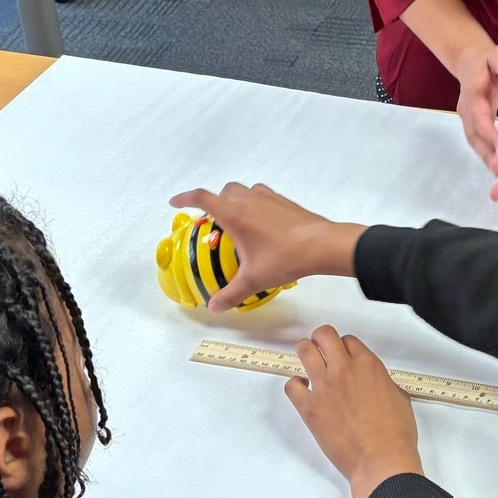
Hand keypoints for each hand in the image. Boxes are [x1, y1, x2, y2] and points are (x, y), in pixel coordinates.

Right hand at [167, 183, 362, 311]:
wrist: (322, 245)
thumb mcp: (254, 279)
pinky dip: (255, 204)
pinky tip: (262, 224)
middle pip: (223, 191)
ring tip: (238, 223)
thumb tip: (214, 307)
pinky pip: (262, 195)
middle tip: (214, 224)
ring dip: (236, 201)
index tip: (175, 203)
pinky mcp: (285, 201)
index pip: (202, 198)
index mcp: (235, 214)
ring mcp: (268, 198)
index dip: (185, 198)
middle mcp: (249, 200)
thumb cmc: (285, 258)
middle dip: (214, 202)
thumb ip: (231, 294)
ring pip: (244, 191)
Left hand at [283, 326, 422, 497]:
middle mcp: (344, 369)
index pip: (348, 340)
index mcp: (368, 365)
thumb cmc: (396, 433)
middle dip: (321, 340)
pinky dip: (295, 385)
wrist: (381, 459)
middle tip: (322, 351)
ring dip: (305, 353)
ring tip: (309, 363)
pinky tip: (303, 390)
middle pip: (323, 335)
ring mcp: (324, 387)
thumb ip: (382, 382)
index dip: (345, 348)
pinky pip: (291, 386)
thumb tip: (373, 384)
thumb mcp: (399, 397)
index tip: (344, 356)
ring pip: (304, 351)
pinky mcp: (309, 407)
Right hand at [451, 38, 497, 166]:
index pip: (480, 116)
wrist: (471, 60)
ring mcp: (466, 117)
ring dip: (487, 159)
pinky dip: (488, 155)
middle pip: (474, 135)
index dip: (491, 134)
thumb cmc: (489, 60)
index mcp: (473, 92)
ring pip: (475, 142)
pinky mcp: (471, 123)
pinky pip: (478, 142)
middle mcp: (466, 107)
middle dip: (487, 154)